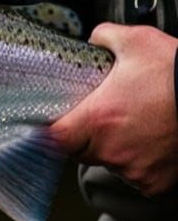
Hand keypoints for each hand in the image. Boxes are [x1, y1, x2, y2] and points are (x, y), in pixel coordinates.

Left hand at [49, 23, 177, 195]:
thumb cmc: (177, 73)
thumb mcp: (137, 41)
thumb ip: (104, 37)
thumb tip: (93, 39)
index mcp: (99, 120)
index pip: (55, 138)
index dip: (54, 130)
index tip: (59, 122)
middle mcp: (113, 150)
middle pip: (80, 152)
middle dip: (85, 137)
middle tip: (104, 118)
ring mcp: (135, 170)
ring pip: (110, 163)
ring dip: (115, 150)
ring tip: (135, 126)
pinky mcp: (155, 183)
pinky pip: (137, 176)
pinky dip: (140, 163)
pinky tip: (151, 142)